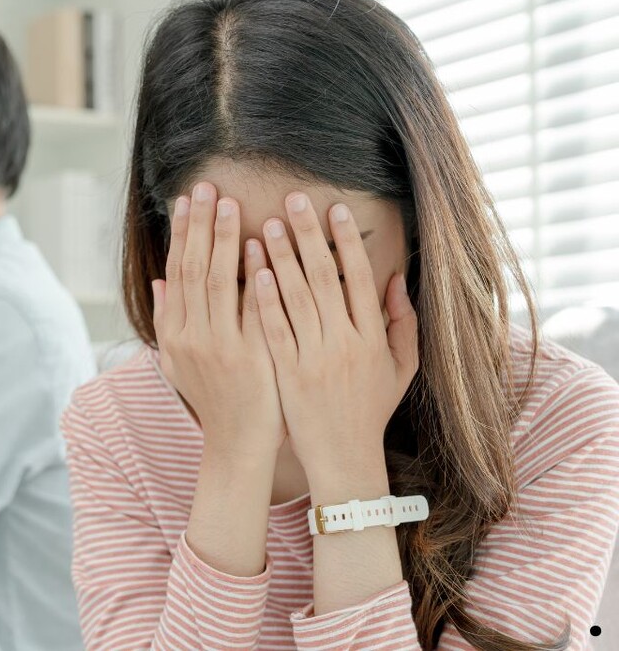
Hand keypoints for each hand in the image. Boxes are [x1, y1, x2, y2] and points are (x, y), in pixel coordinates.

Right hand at [152, 182, 284, 461]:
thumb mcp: (179, 362)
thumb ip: (168, 319)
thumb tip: (160, 281)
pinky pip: (250, 307)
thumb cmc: (215, 399)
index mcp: (175, 333)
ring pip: (218, 281)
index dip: (182, 234)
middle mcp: (191, 336)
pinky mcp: (248, 355)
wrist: (238, 443)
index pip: (177, 271)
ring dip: (223, 239)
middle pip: (194, 268)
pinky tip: (259, 247)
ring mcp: (219, 345)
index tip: (188, 200)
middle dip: (200, 225)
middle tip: (207, 187)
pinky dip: (253, 275)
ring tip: (230, 204)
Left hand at [252, 193, 418, 476]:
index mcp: (373, 338)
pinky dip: (264, 298)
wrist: (344, 457)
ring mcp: (314, 357)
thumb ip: (402, 321)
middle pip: (325, 278)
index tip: (333, 209)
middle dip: (308, 235)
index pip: (360, 277)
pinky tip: (254, 269)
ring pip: (296, 298)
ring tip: (265, 224)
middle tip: (292, 199)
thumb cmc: (371, 409)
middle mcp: (345, 343)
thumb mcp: (400, 367)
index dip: (346, 241)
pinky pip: (274, 329)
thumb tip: (395, 277)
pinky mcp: (287, 372)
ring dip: (280, 257)